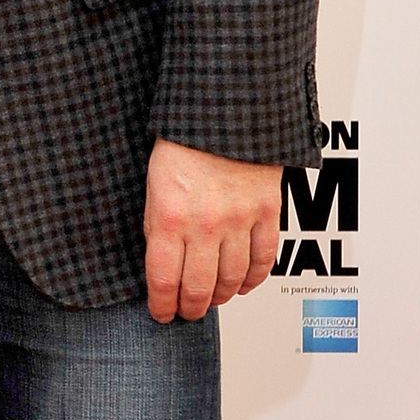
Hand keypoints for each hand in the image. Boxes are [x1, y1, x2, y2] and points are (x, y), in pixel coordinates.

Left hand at [143, 139, 281, 323]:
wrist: (224, 106)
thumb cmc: (182, 136)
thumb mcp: (152, 180)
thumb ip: (156, 220)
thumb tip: (159, 257)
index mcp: (168, 215)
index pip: (163, 278)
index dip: (161, 304)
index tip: (161, 313)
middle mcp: (205, 224)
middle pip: (198, 288)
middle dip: (190, 307)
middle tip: (185, 312)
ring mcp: (239, 220)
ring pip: (232, 279)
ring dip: (220, 296)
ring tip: (211, 299)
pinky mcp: (267, 212)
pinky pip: (264, 260)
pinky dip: (253, 279)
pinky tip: (242, 284)